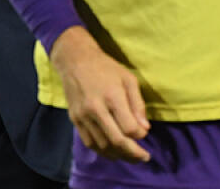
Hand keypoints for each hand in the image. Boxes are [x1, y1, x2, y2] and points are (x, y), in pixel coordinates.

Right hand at [49, 26, 149, 161]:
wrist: (75, 60)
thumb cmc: (106, 68)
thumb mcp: (128, 79)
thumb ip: (138, 104)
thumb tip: (144, 129)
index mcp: (112, 96)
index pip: (129, 128)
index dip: (140, 136)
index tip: (144, 134)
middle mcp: (96, 108)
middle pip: (117, 141)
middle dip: (133, 153)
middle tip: (143, 157)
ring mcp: (83, 116)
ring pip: (103, 146)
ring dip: (119, 155)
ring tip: (130, 156)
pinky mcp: (75, 119)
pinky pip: (89, 143)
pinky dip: (103, 151)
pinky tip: (113, 152)